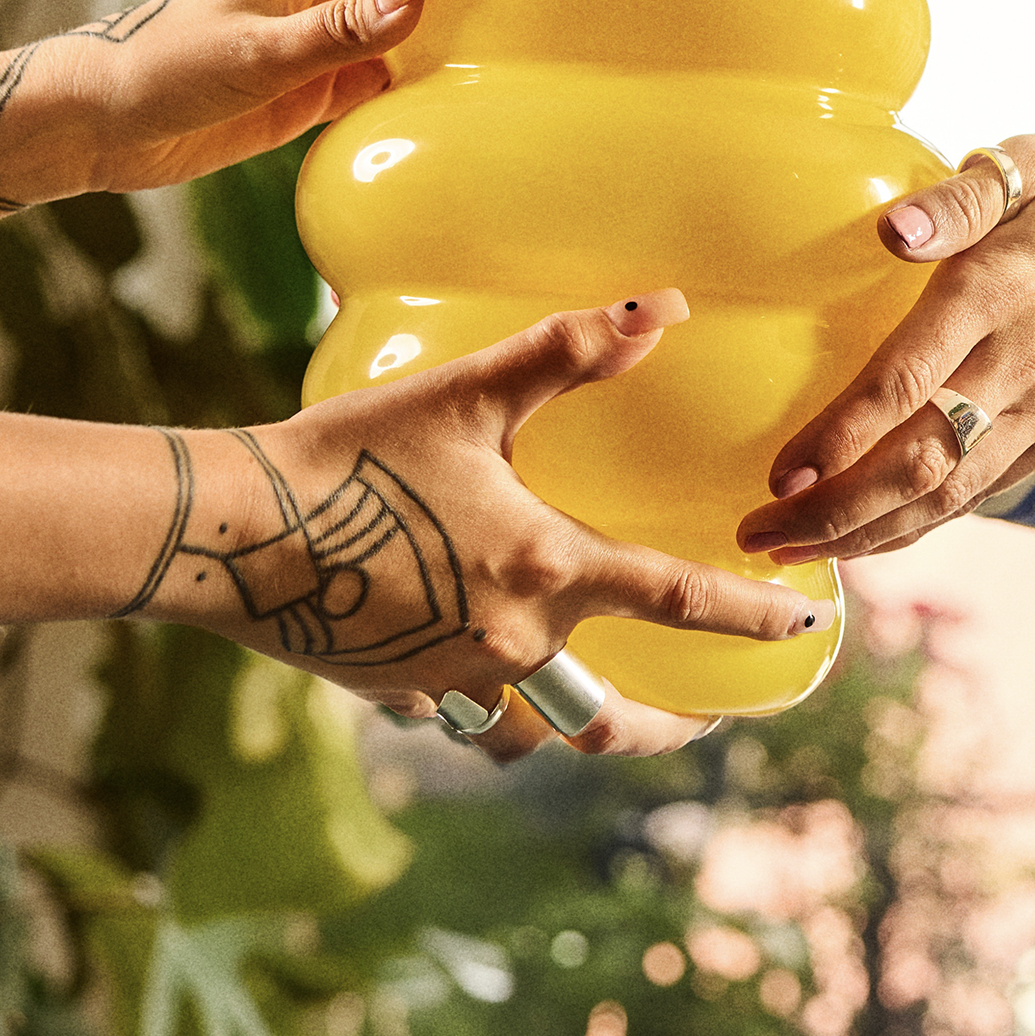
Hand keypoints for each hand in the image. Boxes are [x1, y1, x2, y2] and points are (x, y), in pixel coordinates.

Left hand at [37, 0, 523, 200]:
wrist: (93, 125)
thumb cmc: (156, 71)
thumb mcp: (254, 53)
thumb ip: (338, 29)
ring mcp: (327, 37)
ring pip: (420, 20)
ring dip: (473, 22)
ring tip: (547, 32)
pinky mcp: (318, 86)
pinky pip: (394, 77)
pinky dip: (436, 83)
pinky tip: (475, 102)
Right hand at [153, 291, 809, 760]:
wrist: (227, 530)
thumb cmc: (348, 454)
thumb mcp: (465, 392)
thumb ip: (567, 350)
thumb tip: (662, 307)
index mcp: (545, 570)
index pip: (680, 603)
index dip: (753, 620)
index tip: (806, 632)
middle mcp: (509, 642)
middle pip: (611, 719)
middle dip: (667, 728)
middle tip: (700, 721)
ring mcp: (448, 679)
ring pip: (531, 728)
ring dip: (570, 720)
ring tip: (595, 700)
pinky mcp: (391, 691)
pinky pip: (456, 712)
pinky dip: (480, 702)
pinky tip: (476, 666)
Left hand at [736, 133, 1034, 563]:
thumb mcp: (1031, 166)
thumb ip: (958, 198)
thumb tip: (890, 231)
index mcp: (998, 293)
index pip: (910, 378)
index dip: (844, 433)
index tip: (780, 472)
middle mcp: (1016, 367)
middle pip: (920, 461)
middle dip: (835, 510)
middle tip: (755, 534)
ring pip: (946, 495)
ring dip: (865, 534)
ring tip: (787, 552)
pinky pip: (975, 496)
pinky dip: (915, 528)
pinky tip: (859, 543)